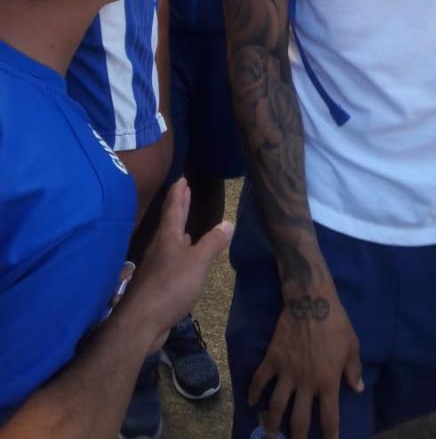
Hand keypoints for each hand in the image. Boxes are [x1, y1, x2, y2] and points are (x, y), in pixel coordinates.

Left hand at [123, 178, 231, 351]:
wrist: (142, 322)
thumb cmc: (170, 286)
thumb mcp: (198, 262)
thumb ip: (213, 242)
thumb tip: (228, 223)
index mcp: (168, 237)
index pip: (174, 208)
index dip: (179, 193)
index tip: (182, 179)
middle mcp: (159, 247)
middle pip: (170, 221)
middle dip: (178, 206)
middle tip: (183, 190)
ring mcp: (155, 266)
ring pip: (168, 241)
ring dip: (178, 229)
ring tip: (184, 223)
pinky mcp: (156, 284)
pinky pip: (169, 259)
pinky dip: (177, 252)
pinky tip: (181, 257)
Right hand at [250, 282, 362, 438]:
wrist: (311, 300)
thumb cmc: (336, 322)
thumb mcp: (352, 346)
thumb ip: (354, 370)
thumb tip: (358, 389)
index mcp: (328, 382)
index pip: (329, 418)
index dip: (330, 435)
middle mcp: (306, 383)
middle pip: (299, 420)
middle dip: (297, 438)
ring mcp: (287, 372)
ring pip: (277, 406)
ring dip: (272, 423)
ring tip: (270, 435)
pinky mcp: (273, 359)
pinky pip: (260, 379)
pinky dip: (254, 391)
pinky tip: (251, 401)